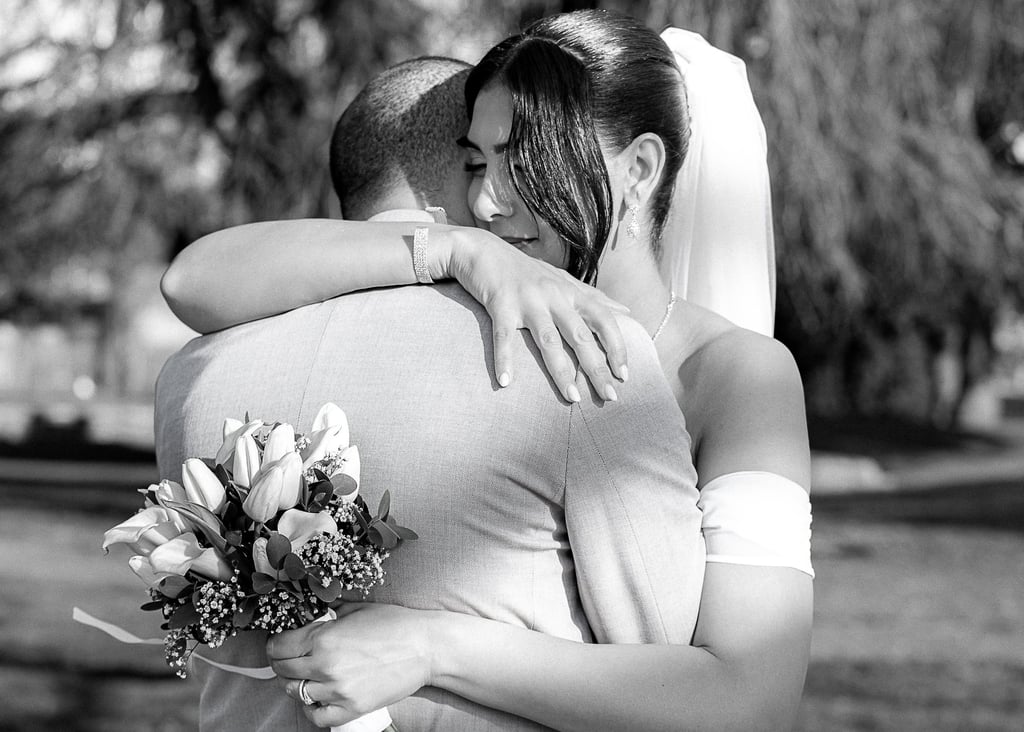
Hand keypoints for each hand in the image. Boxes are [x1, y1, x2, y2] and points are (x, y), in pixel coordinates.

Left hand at [266, 603, 432, 727]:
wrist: (426, 647)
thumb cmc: (395, 624)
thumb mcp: (356, 608)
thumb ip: (328, 614)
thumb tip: (309, 614)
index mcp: (324, 637)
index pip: (279, 647)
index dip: (275, 644)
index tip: (279, 643)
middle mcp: (325, 665)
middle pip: (283, 670)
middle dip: (281, 663)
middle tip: (289, 658)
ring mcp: (338, 690)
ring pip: (295, 693)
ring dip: (295, 684)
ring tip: (304, 676)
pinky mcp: (352, 708)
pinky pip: (317, 716)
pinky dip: (311, 709)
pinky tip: (316, 698)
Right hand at [447, 229, 629, 402]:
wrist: (482, 250)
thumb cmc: (524, 270)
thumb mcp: (562, 280)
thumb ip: (593, 296)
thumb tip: (625, 311)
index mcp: (570, 292)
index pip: (603, 320)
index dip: (617, 347)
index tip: (624, 375)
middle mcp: (553, 296)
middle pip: (580, 335)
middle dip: (597, 367)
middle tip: (610, 397)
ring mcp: (527, 300)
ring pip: (549, 340)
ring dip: (561, 370)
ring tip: (572, 397)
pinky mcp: (500, 304)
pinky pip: (504, 336)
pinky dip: (504, 359)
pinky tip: (505, 382)